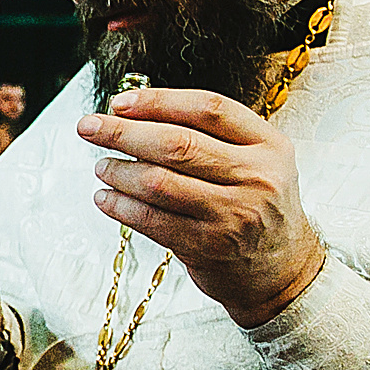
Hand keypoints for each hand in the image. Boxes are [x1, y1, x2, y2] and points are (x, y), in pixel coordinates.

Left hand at [79, 88, 325, 327]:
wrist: (281, 268)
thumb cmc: (255, 204)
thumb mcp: (255, 160)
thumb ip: (210, 134)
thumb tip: (133, 112)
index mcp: (268, 144)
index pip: (208, 108)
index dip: (157, 101)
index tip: (118, 102)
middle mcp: (255, 176)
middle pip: (177, 144)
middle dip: (123, 132)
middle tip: (88, 127)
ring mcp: (232, 214)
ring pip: (159, 182)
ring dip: (119, 171)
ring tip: (101, 166)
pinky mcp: (207, 247)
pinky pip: (151, 220)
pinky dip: (120, 206)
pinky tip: (105, 197)